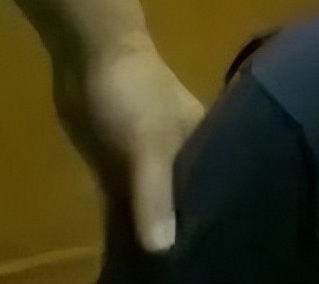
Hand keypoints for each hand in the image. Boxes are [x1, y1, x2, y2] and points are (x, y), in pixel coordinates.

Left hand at [51, 34, 203, 252]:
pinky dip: (131, 221)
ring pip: (159, 203)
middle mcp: (187, 156)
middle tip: (195, 268)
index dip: (223, 221)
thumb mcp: (146, 145)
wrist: (90, 55)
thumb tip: (163, 249)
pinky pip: (132, 202)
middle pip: (191, 201)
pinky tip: (133, 249)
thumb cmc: (134, 93)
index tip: (227, 249)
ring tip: (165, 270)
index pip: (223, 190)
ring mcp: (153, 161)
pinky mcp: (123, 166)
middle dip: (191, 230)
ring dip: (158, 228)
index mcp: (209, 143)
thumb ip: (155, 195)